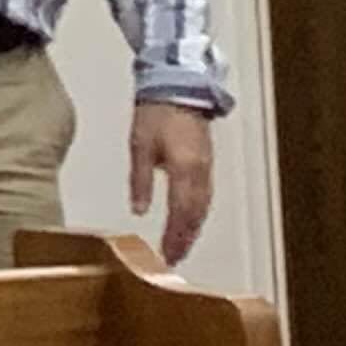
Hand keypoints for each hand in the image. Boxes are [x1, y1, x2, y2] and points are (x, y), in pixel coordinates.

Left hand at [131, 102, 216, 267]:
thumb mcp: (139, 146)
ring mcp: (207, 167)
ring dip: (194, 228)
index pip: (181, 212)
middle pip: (196, 214)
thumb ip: (140, 180)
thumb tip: (139, 209)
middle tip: (174, 258)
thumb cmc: (155, 113)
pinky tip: (191, 221)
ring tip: (181, 246)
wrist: (177, 88)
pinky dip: (198, 213)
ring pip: (204, 207)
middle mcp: (200, 172)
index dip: (175, 236)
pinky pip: (206, 195)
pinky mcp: (207, 163)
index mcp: (184, 168)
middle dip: (186, 238)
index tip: (167, 255)